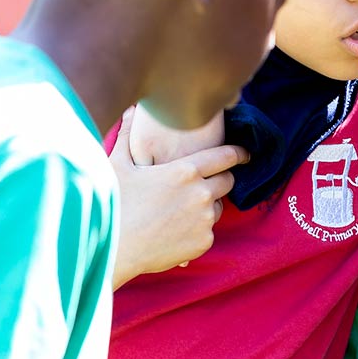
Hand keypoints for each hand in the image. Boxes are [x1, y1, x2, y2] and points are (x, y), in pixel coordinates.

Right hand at [111, 109, 247, 287]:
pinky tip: (176, 229)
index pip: (225, 156)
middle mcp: (202, 194)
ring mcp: (205, 220)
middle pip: (227, 181)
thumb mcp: (119, 164)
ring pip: (219, 207)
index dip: (237, 153)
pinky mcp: (204, 242)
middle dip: (221, 179)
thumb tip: (131, 109)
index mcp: (185, 171)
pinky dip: (198, 228)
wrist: (113, 249)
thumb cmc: (113, 203)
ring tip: (182, 208)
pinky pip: (208, 231)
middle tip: (207, 181)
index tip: (244, 153)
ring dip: (208, 205)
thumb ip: (130, 135)